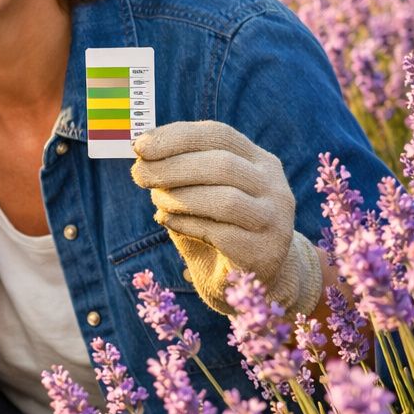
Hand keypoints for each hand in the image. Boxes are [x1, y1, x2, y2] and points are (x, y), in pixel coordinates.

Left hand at [131, 120, 321, 316]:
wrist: (253, 279)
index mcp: (259, 161)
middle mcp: (273, 186)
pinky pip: (219, 234)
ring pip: (223, 199)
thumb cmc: (219, 227)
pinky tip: (168, 220)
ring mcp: (274, 219)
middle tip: (139, 175)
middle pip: (221, 164)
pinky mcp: (264, 252)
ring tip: (157, 201)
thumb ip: (180, 171)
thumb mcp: (202, 192)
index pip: (219, 135)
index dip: (177, 136)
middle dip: (172, 167)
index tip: (140, 146)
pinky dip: (185, 224)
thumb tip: (142, 152)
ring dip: (179, 197)